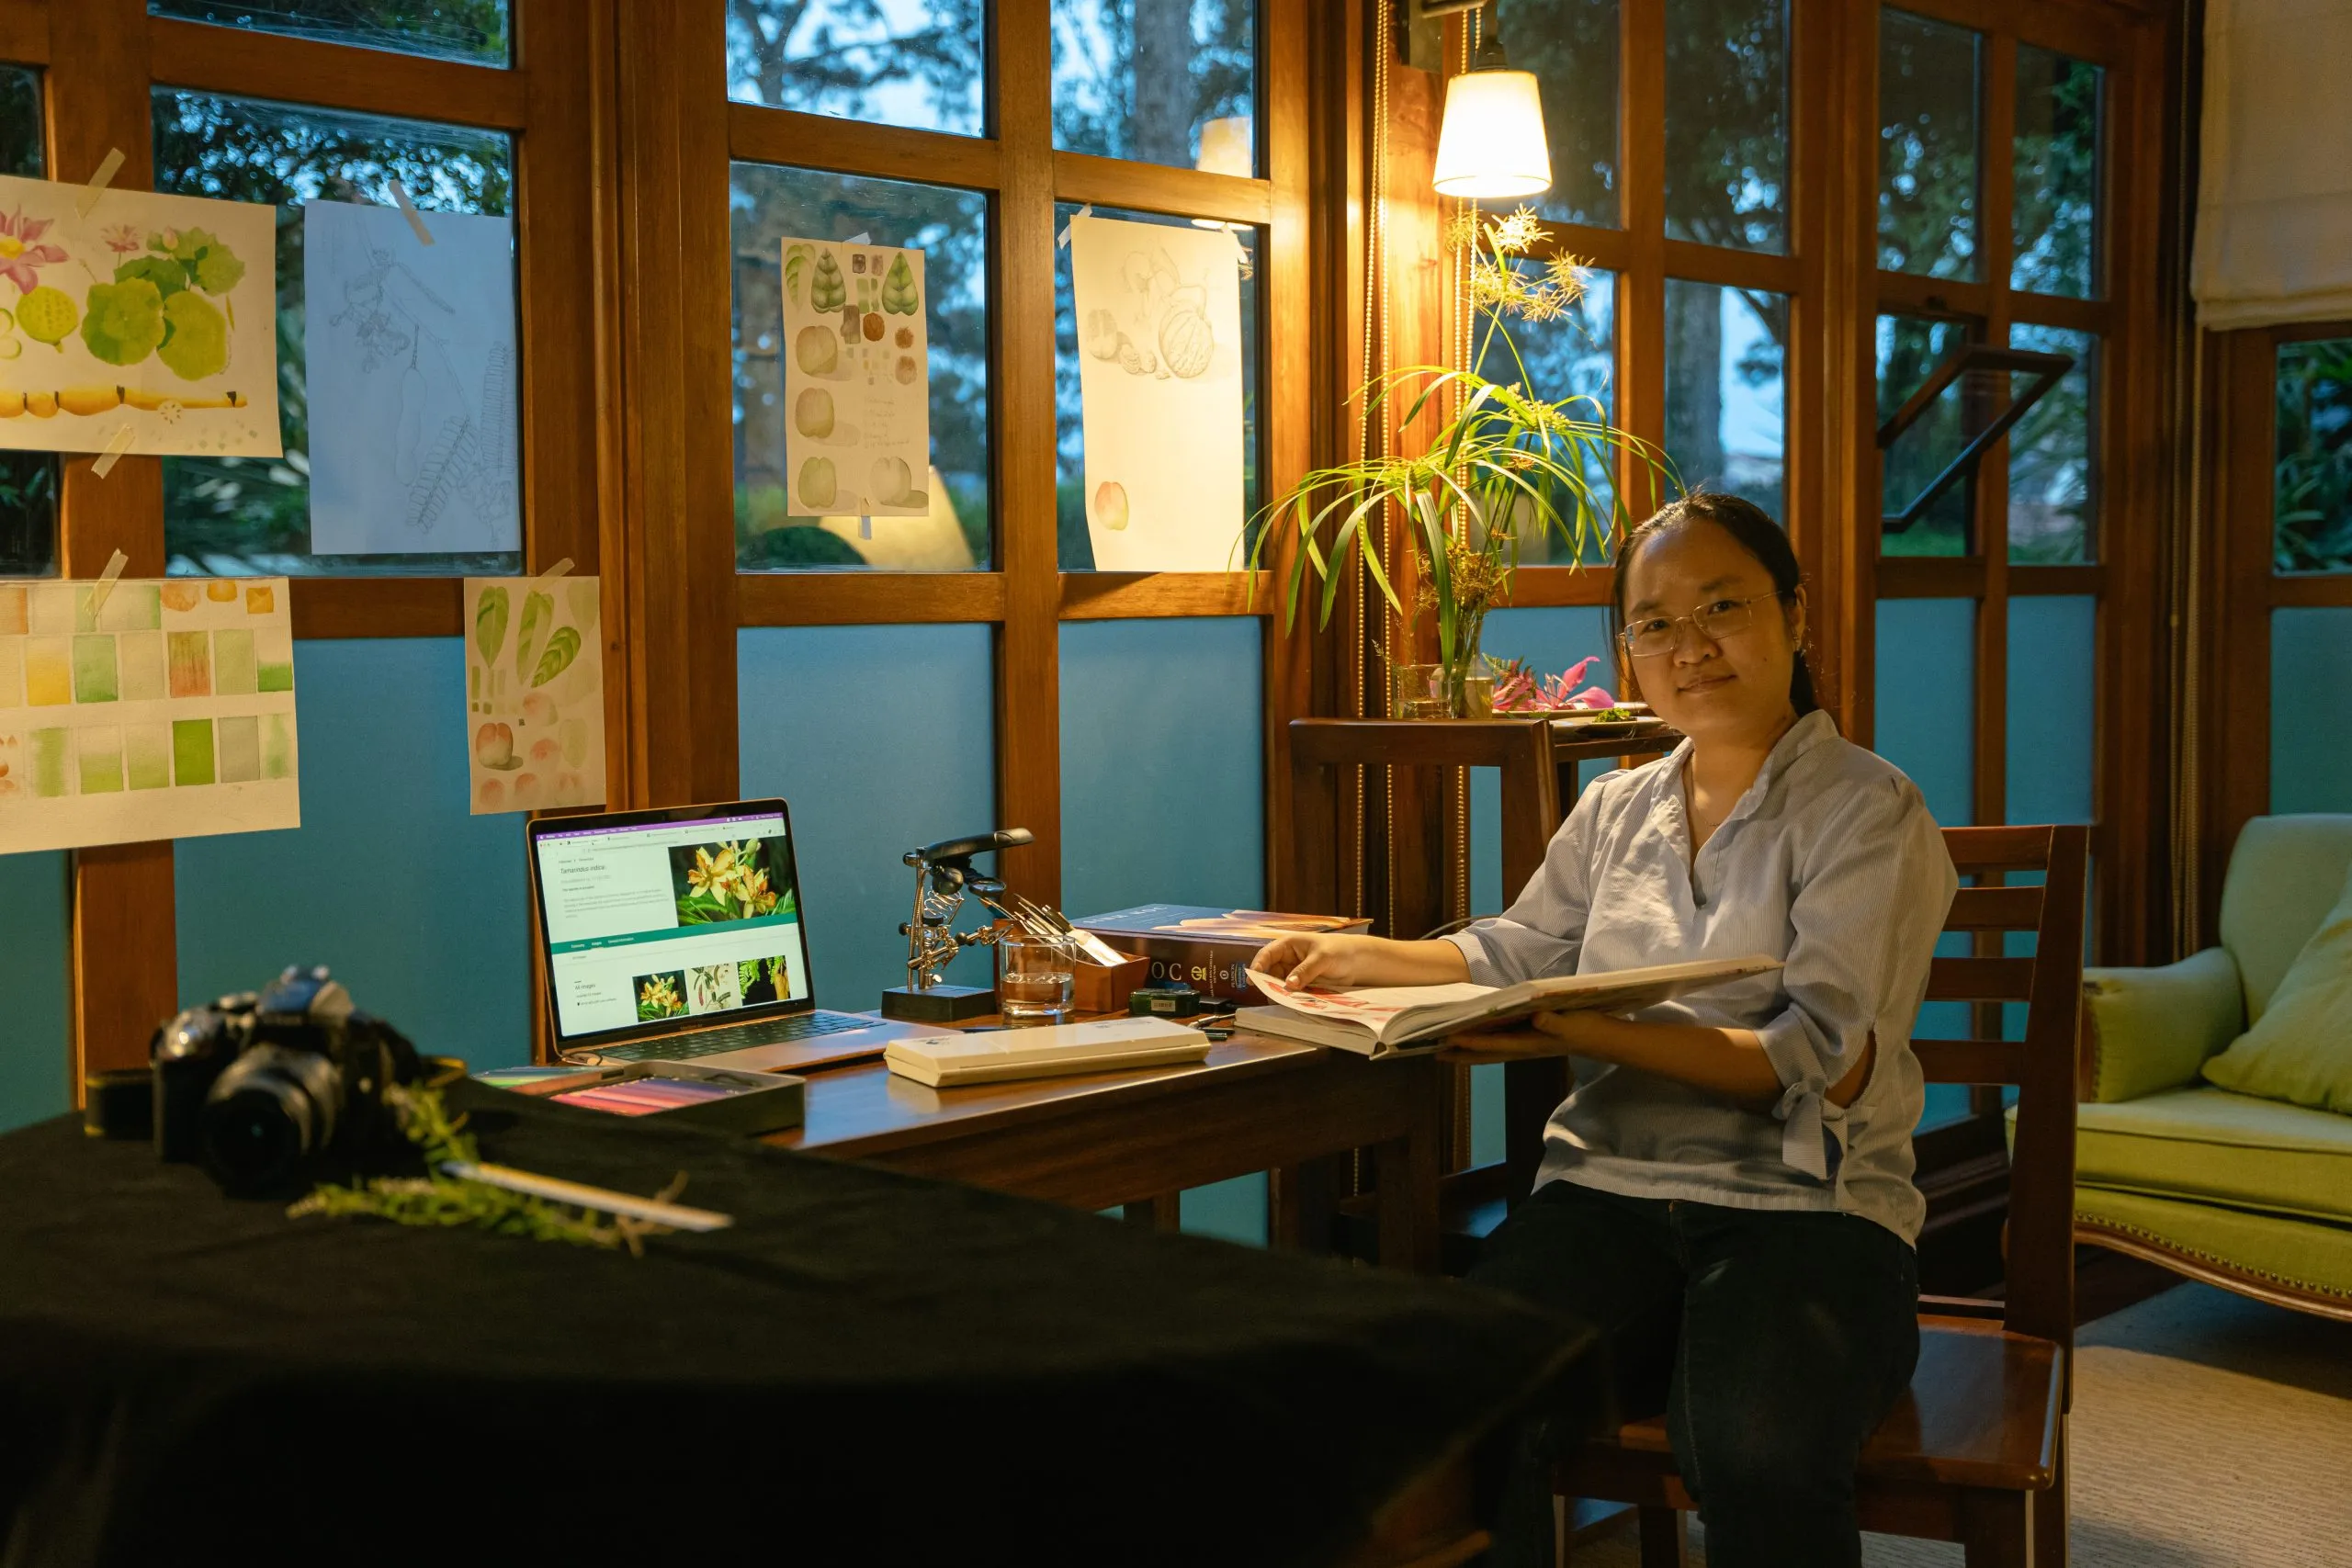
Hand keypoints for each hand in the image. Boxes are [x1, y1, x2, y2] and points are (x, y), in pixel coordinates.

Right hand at [1253, 933, 1389, 988]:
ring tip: (1281, 999)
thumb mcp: (1321, 958)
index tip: (1253, 979)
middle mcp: (1288, 958)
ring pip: (1280, 983)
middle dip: (1268, 982)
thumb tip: (1289, 984)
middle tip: (1268, 993)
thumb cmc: (1339, 950)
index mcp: (1289, 944)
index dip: (1258, 965)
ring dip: (1279, 991)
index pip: (1267, 954)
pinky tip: (1291, 1001)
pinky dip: (1290, 996)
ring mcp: (1295, 972)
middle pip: (1270, 971)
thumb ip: (1305, 971)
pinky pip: (1292, 991)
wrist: (1358, 961)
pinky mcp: (1303, 984)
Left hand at [1438, 1009, 1613, 1062]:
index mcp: (1532, 1043)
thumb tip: (1536, 1018)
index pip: (1495, 1044)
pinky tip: (1480, 1040)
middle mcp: (1526, 1047)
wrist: (1607, 1040)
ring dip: (1470, 1051)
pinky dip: (1486, 1044)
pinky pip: (1503, 1044)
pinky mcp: (1534, 1041)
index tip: (1449, 1040)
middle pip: (1487, 1053)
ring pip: (1493, 1051)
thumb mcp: (1574, 1023)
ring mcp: (1529, 1046)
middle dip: (1462, 1053)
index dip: (1471, 1042)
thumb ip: (1555, 1022)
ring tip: (1448, 1050)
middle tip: (1435, 1052)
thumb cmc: (1590, 1029)